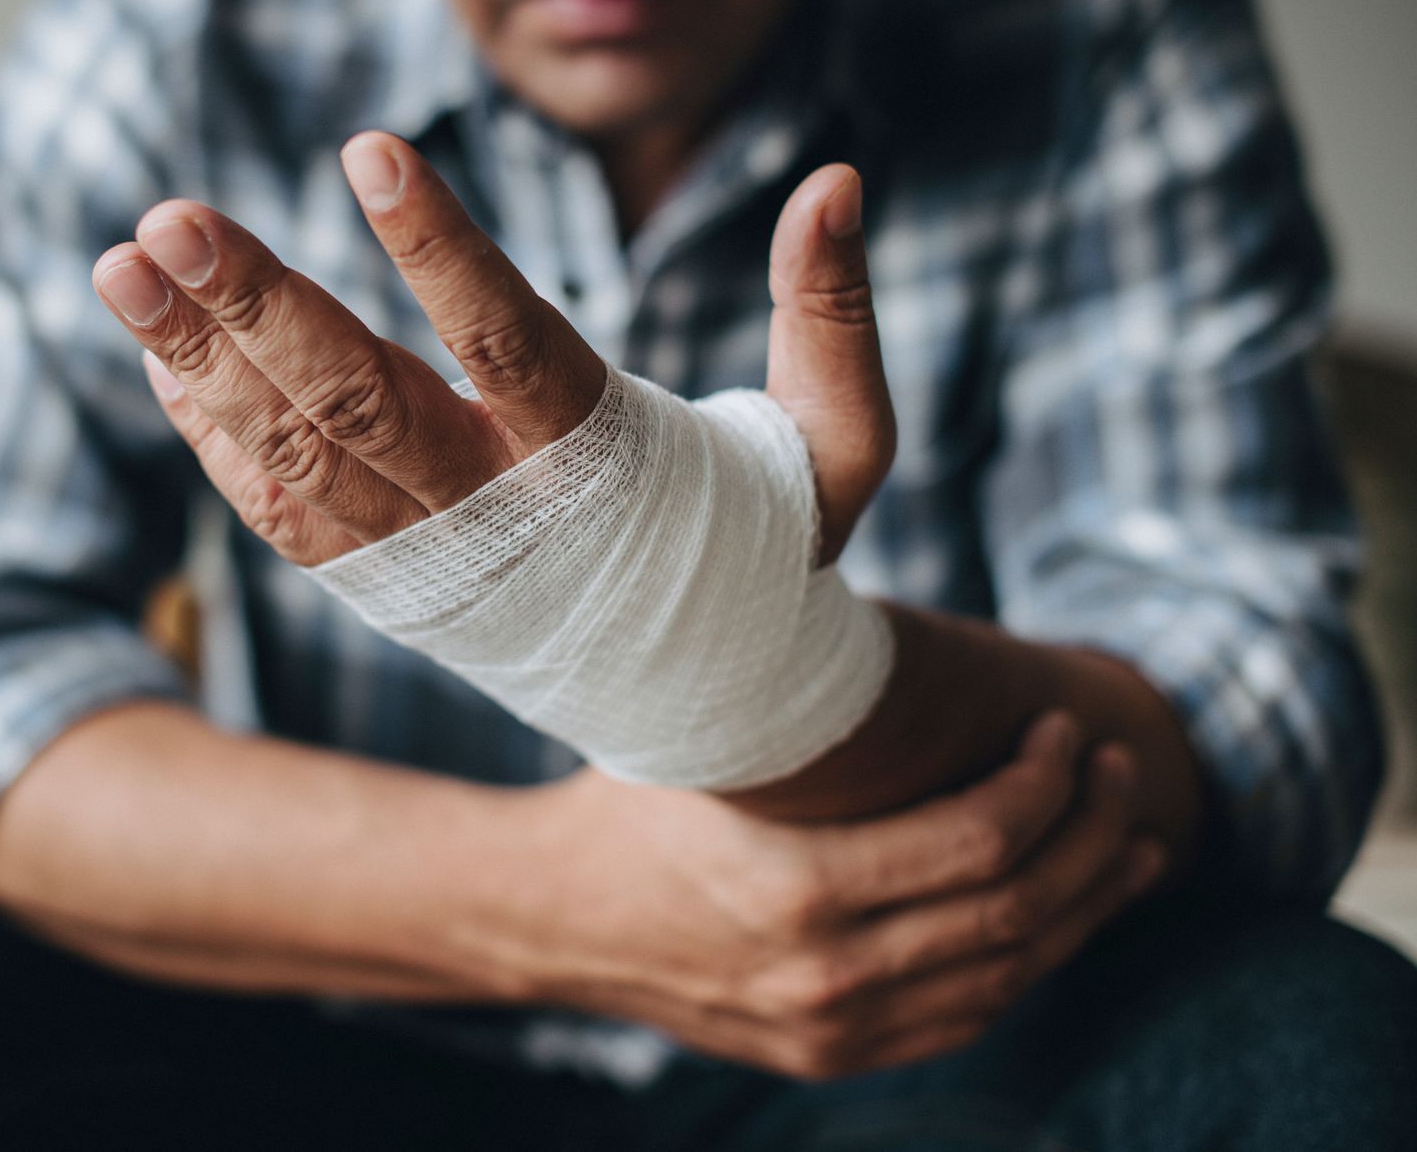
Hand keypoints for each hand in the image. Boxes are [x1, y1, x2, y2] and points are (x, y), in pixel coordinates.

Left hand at [91, 132, 894, 565]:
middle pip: (364, 402)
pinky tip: (160, 361)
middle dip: (262, 309)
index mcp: (607, 465)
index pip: (513, 343)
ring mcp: (432, 558)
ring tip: (123, 267)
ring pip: (299, 456)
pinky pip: (283, 518)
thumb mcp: (838, 446)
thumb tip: (840, 177)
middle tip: (170, 219)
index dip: (441, 251)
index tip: (367, 153)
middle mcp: (502, 514)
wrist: (707, 701)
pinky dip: (217, 443)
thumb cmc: (771, 546)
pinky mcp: (389, 586)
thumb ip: (831, 316)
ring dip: (203, 362)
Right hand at [518, 712, 1164, 1079]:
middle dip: (1091, 837)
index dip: (1046, 785)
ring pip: (1008, 976)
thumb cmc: (626, 804)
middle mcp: (828, 976)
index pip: (980, 845)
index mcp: (799, 889)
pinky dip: (1028, 961)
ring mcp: (833, 1029)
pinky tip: (1060, 914)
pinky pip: (966, 1018)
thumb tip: (906, 625)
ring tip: (1131, 846)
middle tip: (1120, 773)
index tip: (1064, 730)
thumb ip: (806, 706)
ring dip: (1085, 906)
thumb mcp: (705, 740)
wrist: (549, 920)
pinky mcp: (830, 1054)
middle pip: (1016, 914)